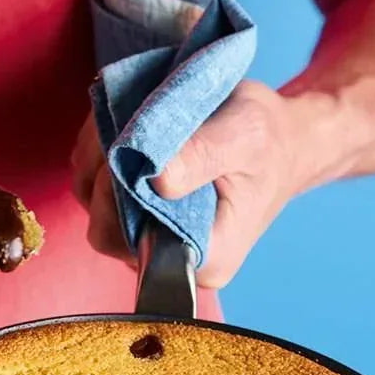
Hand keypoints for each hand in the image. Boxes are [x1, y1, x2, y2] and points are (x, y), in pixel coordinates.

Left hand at [71, 81, 299, 287]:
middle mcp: (169, 255)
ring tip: (138, 118)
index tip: (130, 149)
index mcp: (202, 257)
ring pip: (92, 198)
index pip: (126, 243)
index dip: (115, 195)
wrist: (282, 139)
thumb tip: (156, 178)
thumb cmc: (269, 140)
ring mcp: (148, 234)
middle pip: (101, 224)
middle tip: (131, 122)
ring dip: (100, 150)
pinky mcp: (136, 210)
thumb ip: (202, 155)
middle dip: (104, 167)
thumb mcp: (246, 135)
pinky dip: (101, 146)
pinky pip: (94, 180)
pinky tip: (133, 123)